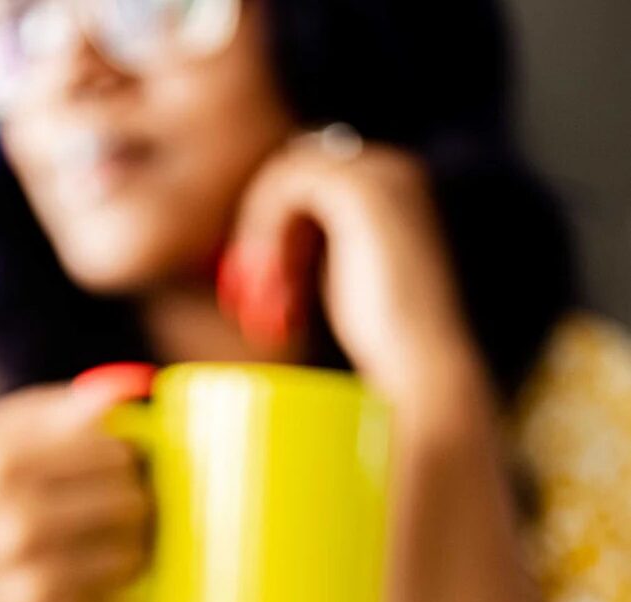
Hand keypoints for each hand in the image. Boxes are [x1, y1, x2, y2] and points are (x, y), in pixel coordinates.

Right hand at [0, 383, 149, 601]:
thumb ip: (35, 417)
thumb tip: (119, 394)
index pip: (114, 452)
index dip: (117, 466)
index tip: (104, 479)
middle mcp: (20, 523)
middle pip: (133, 503)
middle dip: (123, 513)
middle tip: (97, 527)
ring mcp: (39, 588)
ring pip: (136, 561)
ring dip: (118, 567)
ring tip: (81, 571)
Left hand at [218, 135, 484, 405]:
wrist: (422, 360)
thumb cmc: (385, 341)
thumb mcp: (343, 282)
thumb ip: (317, 251)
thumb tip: (274, 246)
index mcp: (396, 190)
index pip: (316, 181)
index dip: (279, 223)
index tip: (262, 282)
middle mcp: (393, 170)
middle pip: (299, 170)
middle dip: (265, 223)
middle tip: (250, 284)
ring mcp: (381, 173)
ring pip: (287, 175)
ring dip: (261, 229)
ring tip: (261, 288)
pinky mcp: (361, 189)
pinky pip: (288, 186)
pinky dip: (266, 226)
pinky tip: (271, 275)